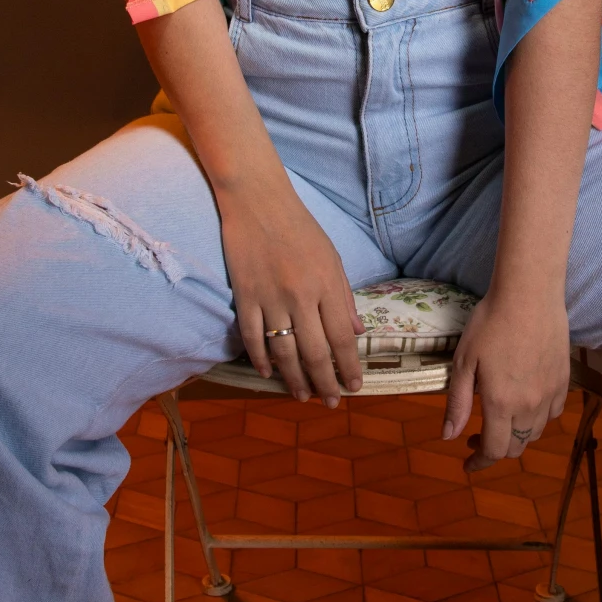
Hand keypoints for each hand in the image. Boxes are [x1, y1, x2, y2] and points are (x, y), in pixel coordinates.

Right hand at [218, 176, 363, 405]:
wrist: (257, 200)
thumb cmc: (300, 227)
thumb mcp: (332, 258)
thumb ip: (344, 297)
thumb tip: (357, 333)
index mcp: (326, 285)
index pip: (342, 338)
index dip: (350, 367)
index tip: (354, 387)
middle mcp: (301, 296)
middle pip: (315, 352)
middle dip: (325, 382)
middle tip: (329, 402)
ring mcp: (270, 298)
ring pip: (285, 352)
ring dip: (294, 379)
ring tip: (302, 396)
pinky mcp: (245, 296)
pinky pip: (253, 337)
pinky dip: (261, 360)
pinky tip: (268, 374)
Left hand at [441, 286, 570, 469]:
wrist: (529, 294)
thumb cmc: (490, 323)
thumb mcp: (464, 362)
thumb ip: (458, 403)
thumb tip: (448, 437)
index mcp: (500, 403)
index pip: (493, 451)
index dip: (479, 463)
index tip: (467, 464)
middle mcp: (529, 405)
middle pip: (516, 447)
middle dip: (496, 450)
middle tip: (477, 436)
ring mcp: (550, 393)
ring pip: (536, 433)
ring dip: (517, 435)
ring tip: (502, 420)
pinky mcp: (564, 380)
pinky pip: (554, 412)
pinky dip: (540, 418)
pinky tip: (527, 403)